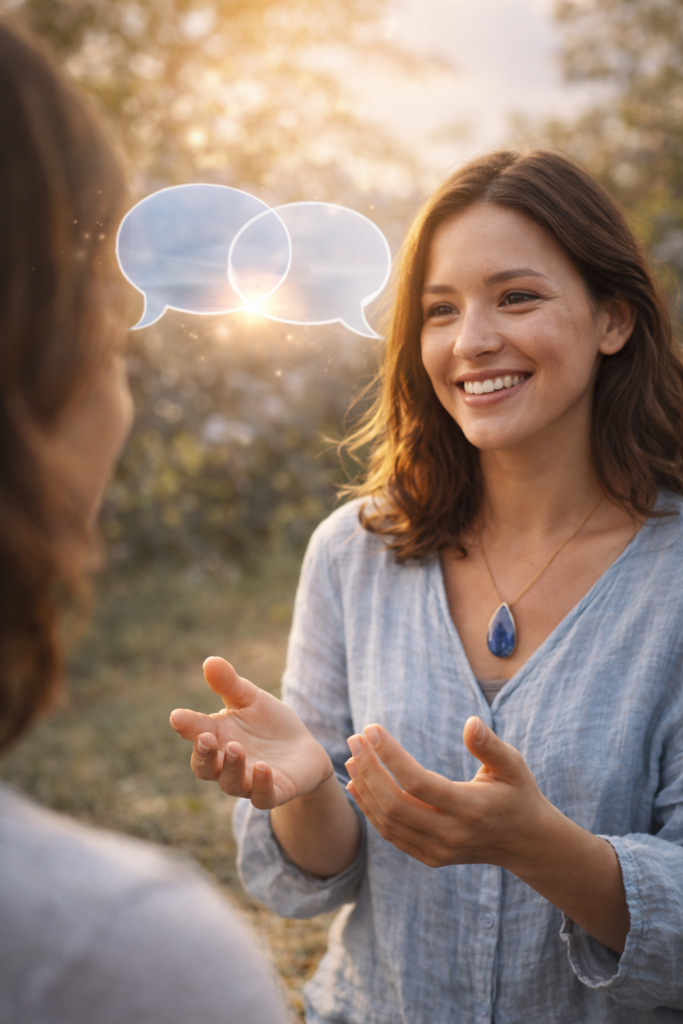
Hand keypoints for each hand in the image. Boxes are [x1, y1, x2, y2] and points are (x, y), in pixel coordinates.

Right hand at [169, 656, 332, 808]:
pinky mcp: (273, 792)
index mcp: (217, 737)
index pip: (195, 732)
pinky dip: (260, 784)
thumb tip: (210, 661)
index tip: (177, 716)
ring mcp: (248, 781)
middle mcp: (226, 764)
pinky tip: (262, 768)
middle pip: (204, 767)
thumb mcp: (250, 699)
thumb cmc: (268, 724)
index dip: (186, 726)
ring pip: (231, 783)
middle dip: (203, 754)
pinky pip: (262, 796)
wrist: (303, 750)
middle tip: (205, 739)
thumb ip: (230, 684)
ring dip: (231, 767)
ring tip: (235, 748)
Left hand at [345, 716, 550, 871]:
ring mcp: (439, 850)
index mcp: (470, 808)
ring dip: (364, 789)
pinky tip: (358, 785)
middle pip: (395, 804)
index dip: (390, 756)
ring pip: (388, 822)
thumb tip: (470, 722)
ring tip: (351, 757)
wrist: (526, 843)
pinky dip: (371, 810)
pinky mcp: (430, 857)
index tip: (372, 729)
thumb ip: (490, 745)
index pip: (418, 783)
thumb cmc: (518, 794)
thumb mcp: (513, 766)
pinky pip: (392, 835)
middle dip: (369, 769)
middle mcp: (451, 834)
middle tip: (354, 738)